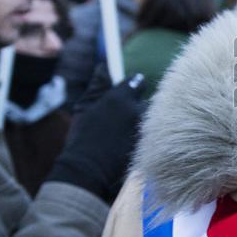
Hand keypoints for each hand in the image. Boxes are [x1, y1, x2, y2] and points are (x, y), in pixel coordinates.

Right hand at [46, 74, 146, 202]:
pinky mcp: (152, 145)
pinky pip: (155, 135)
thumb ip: (98, 86)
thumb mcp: (84, 108)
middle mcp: (136, 111)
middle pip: (148, 101)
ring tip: (127, 132)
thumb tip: (103, 67)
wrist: (88, 170)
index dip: (134, 85)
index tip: (133, 86)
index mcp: (119, 98)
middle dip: (141, 106)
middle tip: (128, 114)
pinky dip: (148, 137)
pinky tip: (130, 144)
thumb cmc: (81, 137)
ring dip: (145, 122)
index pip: (137, 82)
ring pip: (152, 118)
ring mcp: (146, 129)